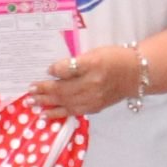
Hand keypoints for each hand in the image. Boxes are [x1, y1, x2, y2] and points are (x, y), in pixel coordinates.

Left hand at [29, 45, 143, 119]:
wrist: (136, 74)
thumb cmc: (114, 58)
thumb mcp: (95, 52)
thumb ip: (76, 62)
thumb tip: (54, 71)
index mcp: (93, 65)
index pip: (69, 69)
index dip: (55, 70)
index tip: (46, 70)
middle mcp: (93, 84)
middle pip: (64, 89)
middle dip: (45, 91)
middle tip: (30, 92)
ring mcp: (94, 98)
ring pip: (66, 103)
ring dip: (48, 105)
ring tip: (34, 105)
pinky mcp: (96, 107)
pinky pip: (74, 112)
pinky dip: (60, 113)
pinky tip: (48, 114)